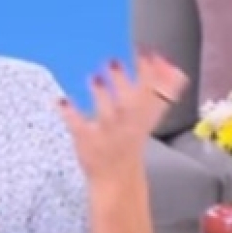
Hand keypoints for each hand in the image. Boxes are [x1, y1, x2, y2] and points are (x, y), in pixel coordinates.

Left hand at [58, 50, 187, 184]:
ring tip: (95, 76)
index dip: (153, 72)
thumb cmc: (130, 141)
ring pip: (107, 114)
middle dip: (124, 82)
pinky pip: (79, 127)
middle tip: (113, 60)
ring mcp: (107, 134)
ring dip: (102, 95)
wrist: (117, 180)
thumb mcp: (149, 116)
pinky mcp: (87, 142)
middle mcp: (128, 125)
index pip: (154, 93)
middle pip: (129, 103)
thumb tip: (169, 62)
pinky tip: (63, 100)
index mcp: (144, 117)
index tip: (147, 51)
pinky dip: (71, 114)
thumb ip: (159, 91)